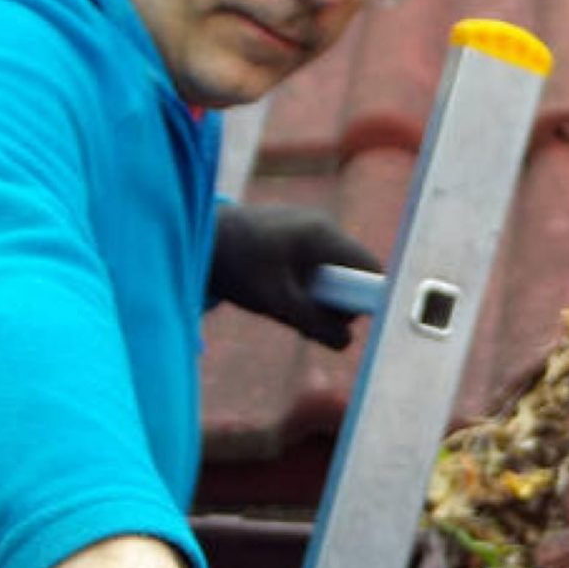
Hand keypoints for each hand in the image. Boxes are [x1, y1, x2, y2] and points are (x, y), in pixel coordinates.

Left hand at [210, 201, 379, 348]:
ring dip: (318, 293)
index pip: (370, 268)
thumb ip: (314, 324)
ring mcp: (309, 225)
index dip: (364, 298)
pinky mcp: (295, 230)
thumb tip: (347, 342)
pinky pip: (317, 262)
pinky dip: (306, 281)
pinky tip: (278, 288)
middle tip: (304, 317)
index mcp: (323, 236)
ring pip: (334, 269)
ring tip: (285, 303)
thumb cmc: (236, 267)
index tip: (340, 319)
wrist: (198, 238)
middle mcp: (322, 225)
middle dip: (335, 301)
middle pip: (353, 272)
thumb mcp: (276, 304)